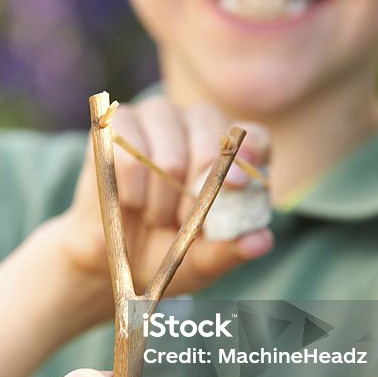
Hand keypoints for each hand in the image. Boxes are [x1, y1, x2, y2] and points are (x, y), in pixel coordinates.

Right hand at [54, 96, 273, 323]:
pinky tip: (131, 202)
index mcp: (236, 151)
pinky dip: (133, 192)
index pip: (255, 140)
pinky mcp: (122, 122)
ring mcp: (161, 116)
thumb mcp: (204, 260)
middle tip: (183, 223)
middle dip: (196, 198)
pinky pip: (132, 158)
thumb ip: (231, 249)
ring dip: (161, 203)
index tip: (236, 185)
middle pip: (211, 148)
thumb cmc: (170, 251)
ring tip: (156, 216)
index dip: (248, 158)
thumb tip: (262, 242)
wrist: (115, 257)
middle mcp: (202, 123)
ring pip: (169, 161)